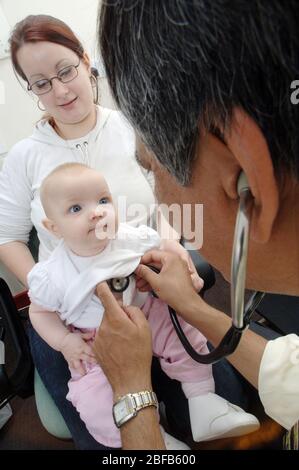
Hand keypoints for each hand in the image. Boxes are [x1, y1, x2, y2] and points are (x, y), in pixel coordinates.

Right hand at [59, 331, 95, 375]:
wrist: (62, 340)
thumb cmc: (72, 337)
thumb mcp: (80, 335)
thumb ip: (87, 335)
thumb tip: (94, 333)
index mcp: (82, 346)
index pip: (91, 351)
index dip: (96, 354)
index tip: (101, 356)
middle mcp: (78, 353)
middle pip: (87, 358)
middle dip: (93, 361)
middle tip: (99, 364)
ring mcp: (74, 357)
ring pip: (78, 365)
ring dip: (82, 370)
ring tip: (85, 374)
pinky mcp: (69, 360)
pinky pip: (72, 366)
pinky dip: (75, 369)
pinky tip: (78, 373)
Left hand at [93, 282, 152, 397]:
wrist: (129, 379)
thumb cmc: (139, 353)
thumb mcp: (145, 329)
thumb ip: (134, 312)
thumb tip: (125, 307)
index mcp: (116, 320)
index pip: (106, 298)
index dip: (103, 288)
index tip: (100, 282)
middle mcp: (103, 326)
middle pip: (109, 313)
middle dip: (117, 315)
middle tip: (129, 327)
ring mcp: (98, 338)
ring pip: (106, 325)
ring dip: (114, 328)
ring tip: (125, 342)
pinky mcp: (96, 348)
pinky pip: (103, 336)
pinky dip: (109, 338)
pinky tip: (118, 349)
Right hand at [136, 240, 203, 292]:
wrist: (187, 304)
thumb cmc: (175, 292)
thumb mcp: (155, 281)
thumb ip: (144, 272)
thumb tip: (137, 268)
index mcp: (171, 258)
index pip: (152, 254)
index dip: (142, 260)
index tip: (135, 267)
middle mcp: (175, 261)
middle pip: (155, 262)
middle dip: (144, 271)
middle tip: (136, 277)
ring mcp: (176, 269)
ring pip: (158, 270)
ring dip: (148, 277)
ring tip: (139, 285)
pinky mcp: (176, 278)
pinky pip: (163, 276)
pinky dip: (155, 280)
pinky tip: (146, 288)